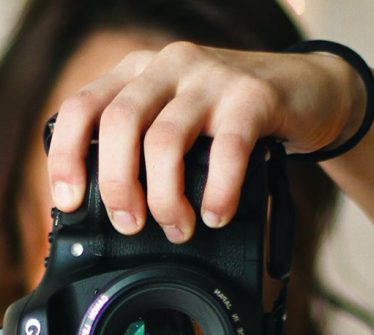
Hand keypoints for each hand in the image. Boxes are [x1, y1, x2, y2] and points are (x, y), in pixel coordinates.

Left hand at [46, 41, 363, 242]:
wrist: (307, 91)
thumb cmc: (230, 118)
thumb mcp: (174, 123)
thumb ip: (141, 150)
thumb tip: (107, 214)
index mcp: (136, 73)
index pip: (81, 107)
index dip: (66, 157)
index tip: (69, 202)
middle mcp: (167, 67)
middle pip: (117, 124)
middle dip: (117, 185)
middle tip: (130, 224)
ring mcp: (210, 78)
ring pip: (164, 140)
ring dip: (165, 198)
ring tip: (177, 228)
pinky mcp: (253, 96)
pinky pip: (226, 149)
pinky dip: (217, 192)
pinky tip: (217, 215)